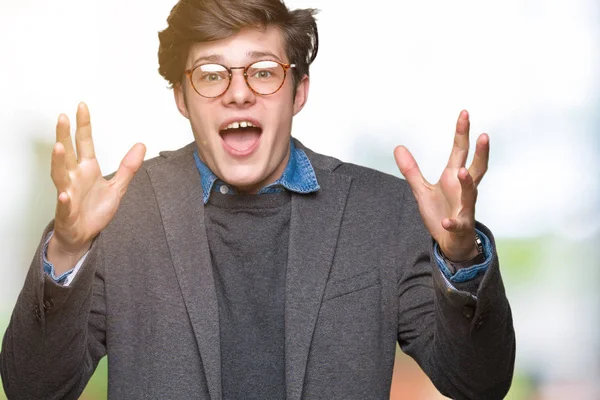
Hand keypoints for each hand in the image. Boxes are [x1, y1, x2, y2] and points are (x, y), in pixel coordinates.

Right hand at [48, 103, 145, 267]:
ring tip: (59, 147)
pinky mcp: (67, 212)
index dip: (83, 125)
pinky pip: (64, 205)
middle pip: (68, 153)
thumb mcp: (118, 187)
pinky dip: (64, 200)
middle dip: (64, 135)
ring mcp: (68, 193)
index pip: (84, 143)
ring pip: (60, 175)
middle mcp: (74, 178)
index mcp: (87, 169)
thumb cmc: (95, 210)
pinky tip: (64, 195)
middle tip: (62, 117)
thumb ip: (128, 167)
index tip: (82, 106)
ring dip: (59, 162)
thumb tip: (141, 145)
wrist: (84, 235)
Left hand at [394, 110, 488, 261]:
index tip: (464, 113)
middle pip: (477, 168)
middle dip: (481, 153)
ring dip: (467, 183)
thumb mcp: (421, 190)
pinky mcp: (460, 226)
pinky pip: (457, 223)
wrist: (450, 242)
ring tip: (461, 171)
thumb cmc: (440, 213)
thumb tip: (398, 147)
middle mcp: (464, 190)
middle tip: (483, 135)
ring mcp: (465, 208)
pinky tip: (447, 220)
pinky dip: (452, 221)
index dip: (462, 133)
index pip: (460, 151)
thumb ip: (411, 170)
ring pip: (471, 194)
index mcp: (453, 178)